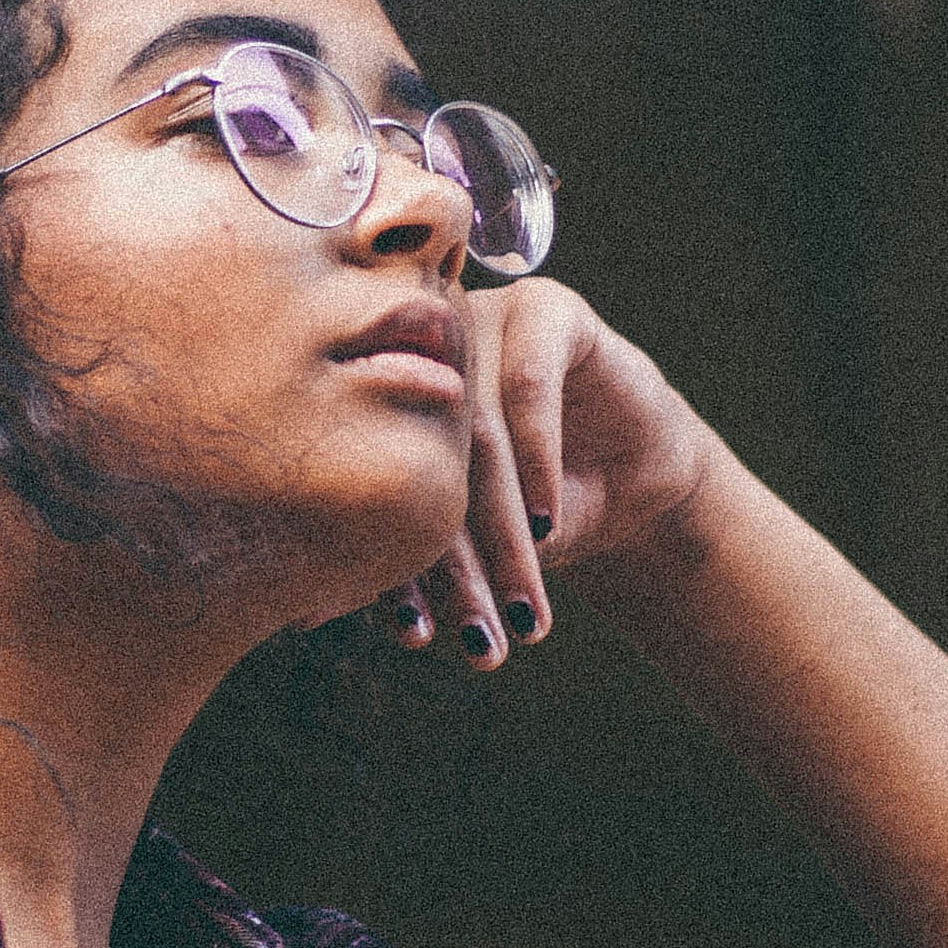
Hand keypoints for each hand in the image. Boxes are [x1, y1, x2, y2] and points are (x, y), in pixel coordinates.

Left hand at [366, 276, 722, 672]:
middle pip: (426, 461)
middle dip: (457, 565)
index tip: (416, 637)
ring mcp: (481, 321)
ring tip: (522, 607)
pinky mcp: (547, 310)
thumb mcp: (468, 547)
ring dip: (502, 531)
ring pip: (479, 434)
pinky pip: (532, 387)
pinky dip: (537, 464)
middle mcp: (419, 353)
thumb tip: (313, 616)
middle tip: (480, 635)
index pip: (378, 483)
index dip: (397, 569)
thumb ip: (407, 557)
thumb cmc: (532, 514)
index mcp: (376, 397)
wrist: (634, 482)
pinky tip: (545, 526)